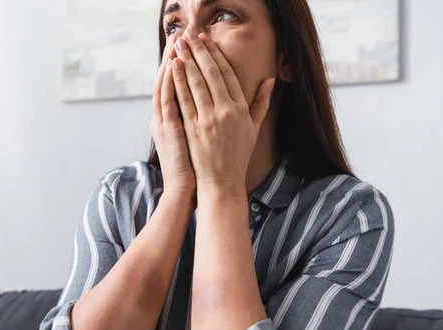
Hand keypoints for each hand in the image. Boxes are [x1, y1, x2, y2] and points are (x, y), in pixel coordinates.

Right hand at [151, 36, 196, 200]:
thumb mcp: (197, 137)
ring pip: (165, 85)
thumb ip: (202, 117)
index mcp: (175, 115)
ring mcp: (164, 121)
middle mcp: (166, 115)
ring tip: (176, 43)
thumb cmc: (195, 164)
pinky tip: (173, 68)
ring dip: (170, 63)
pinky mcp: (167, 129)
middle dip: (177, 55)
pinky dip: (169, 83)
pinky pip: (167, 101)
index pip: (179, 83)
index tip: (192, 44)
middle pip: (170, 79)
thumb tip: (214, 102)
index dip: (185, 62)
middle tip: (181, 34)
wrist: (185, 187)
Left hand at [171, 30, 274, 194]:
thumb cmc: (238, 155)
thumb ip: (261, 103)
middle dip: (199, 52)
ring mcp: (208, 120)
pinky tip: (173, 68)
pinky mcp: (193, 128)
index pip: (227, 75)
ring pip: (196, 84)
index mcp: (240, 109)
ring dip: (187, 62)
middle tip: (190, 36)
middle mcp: (225, 112)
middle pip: (211, 74)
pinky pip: (184, 100)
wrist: (222, 181)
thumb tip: (270, 81)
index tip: (207, 41)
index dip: (216, 56)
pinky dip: (178, 83)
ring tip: (179, 46)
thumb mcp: (254, 129)